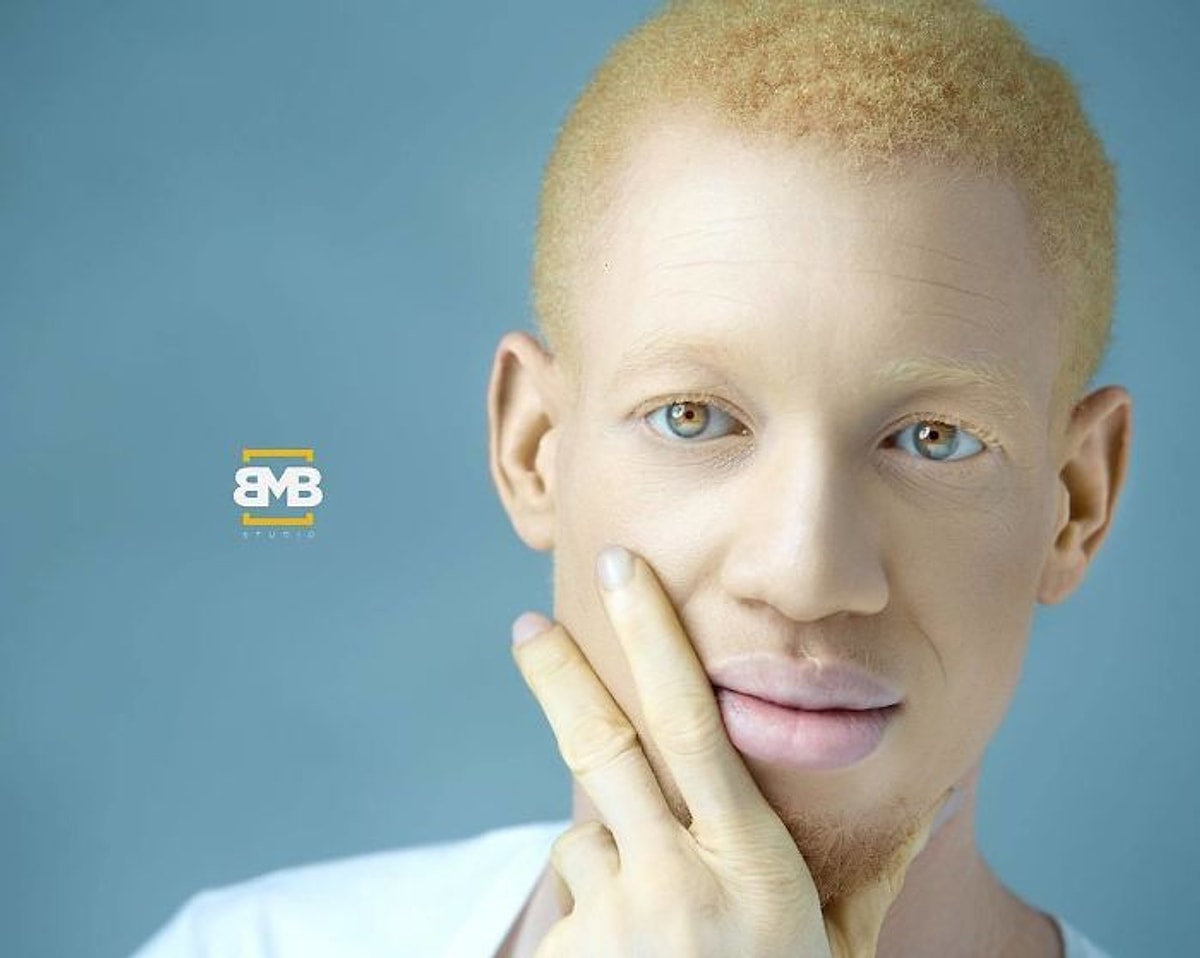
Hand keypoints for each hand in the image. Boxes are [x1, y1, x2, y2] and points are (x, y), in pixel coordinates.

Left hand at [510, 544, 955, 957]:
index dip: (654, 638)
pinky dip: (596, 905)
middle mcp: (674, 883)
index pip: (693, 723)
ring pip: (583, 840)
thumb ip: (870, 867)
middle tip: (528, 621)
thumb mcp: (837, 945)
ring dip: (609, 852)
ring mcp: (614, 925)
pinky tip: (632, 955)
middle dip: (562, 674)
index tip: (622, 575)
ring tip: (656, 919)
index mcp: (747, 863)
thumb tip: (932, 790)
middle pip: (602, 748)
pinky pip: (572, 901)